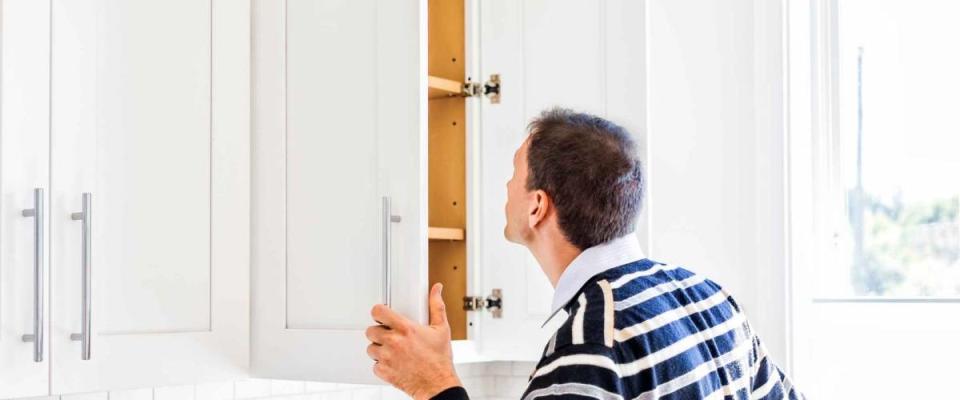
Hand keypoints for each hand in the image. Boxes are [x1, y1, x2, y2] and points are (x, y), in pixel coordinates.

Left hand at [366, 283, 461, 399]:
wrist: (438, 384)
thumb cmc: (439, 359)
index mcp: (406, 329)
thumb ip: (436, 306)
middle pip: (370, 330)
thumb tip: (437, 289)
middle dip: (379, 332)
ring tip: (392, 350)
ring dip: (379, 348)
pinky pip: (374, 365)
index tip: (382, 316)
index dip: (378, 313)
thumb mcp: (441, 328)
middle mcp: (394, 342)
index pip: (378, 312)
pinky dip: (381, 364)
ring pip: (370, 348)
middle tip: (390, 336)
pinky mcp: (384, 371)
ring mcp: (387, 357)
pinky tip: (393, 363)